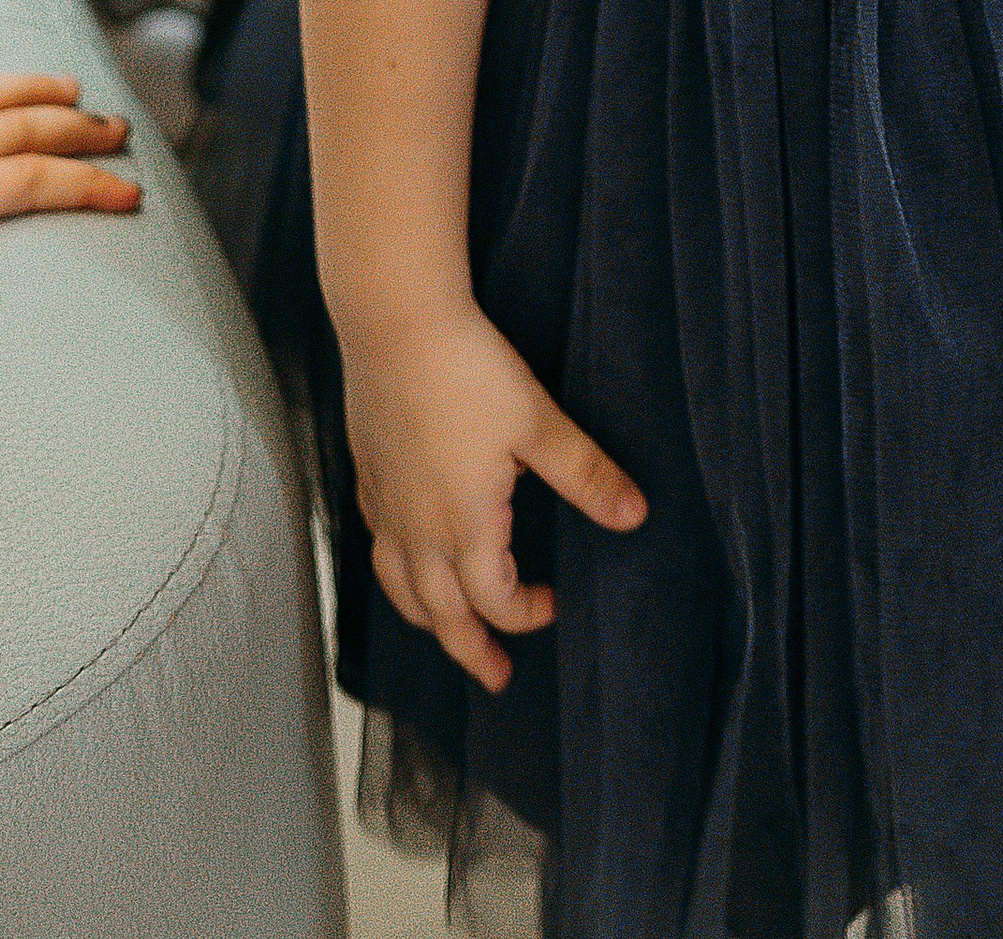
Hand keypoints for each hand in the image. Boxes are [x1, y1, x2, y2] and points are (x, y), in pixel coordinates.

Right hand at [342, 302, 646, 690]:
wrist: (395, 324)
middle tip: (495, 678)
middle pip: (441, 616)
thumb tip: (635, 516)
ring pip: (400, 588)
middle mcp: (417, 530)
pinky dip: (396, 570)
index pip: (494, 600)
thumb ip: (586, 475)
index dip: (527, 613)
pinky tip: (407, 557)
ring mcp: (385, 505)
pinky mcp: (367, 476)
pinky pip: (378, 545)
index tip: (555, 602)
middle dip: (471, 652)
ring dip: (428, 619)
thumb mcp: (540, 423)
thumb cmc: (468, 370)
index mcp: (465, 526)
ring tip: (447, 630)